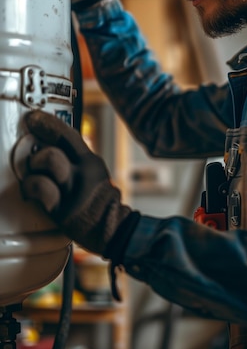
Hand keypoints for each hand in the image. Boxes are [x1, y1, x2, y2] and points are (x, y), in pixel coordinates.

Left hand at [20, 110, 137, 259]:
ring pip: (49, 160)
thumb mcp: (95, 176)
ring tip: (33, 175)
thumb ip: (77, 163)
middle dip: (38, 150)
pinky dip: (31, 187)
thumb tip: (51, 150)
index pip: (68, 134)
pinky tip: (30, 192)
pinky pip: (41, 188)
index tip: (34, 118)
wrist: (114, 230)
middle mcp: (83, 172)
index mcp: (91, 162)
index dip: (48, 123)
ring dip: (35, 165)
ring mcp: (73, 189)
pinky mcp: (63, 209)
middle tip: (32, 156)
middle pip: (56, 145)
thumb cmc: (100, 205)